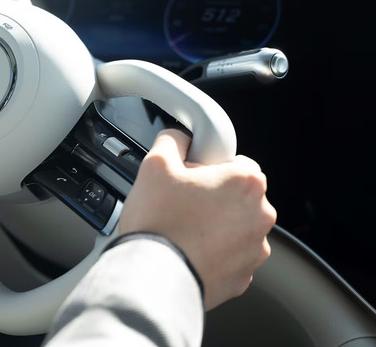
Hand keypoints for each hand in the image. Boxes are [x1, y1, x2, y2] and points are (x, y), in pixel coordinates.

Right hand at [119, 129, 276, 309]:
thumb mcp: (155, 165)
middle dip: (213, 198)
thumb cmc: (158, 223)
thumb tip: (179, 138)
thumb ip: (172, 141)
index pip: (237, 162)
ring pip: (235, 227)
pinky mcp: (244, 276)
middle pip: (237, 196)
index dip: (209, 167)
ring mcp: (254, 249)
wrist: (154, 276)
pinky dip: (213, 253)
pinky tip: (188, 251)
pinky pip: (230, 256)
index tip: (190, 179)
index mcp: (245, 182)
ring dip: (215, 226)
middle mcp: (260, 215)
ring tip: (182, 231)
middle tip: (181, 205)